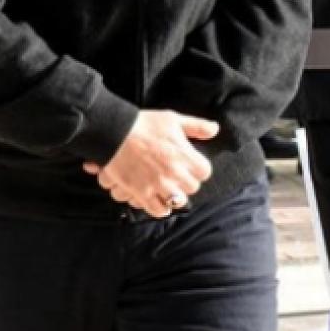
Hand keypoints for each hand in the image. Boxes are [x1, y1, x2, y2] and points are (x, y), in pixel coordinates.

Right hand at [83, 110, 219, 217]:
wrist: (115, 133)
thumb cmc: (144, 124)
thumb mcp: (173, 120)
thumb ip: (196, 126)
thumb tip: (215, 129)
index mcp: (184, 155)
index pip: (204, 172)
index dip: (198, 168)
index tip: (190, 165)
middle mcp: (174, 172)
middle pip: (192, 187)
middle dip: (186, 182)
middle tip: (177, 176)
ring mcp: (159, 185)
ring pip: (178, 201)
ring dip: (174, 196)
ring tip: (168, 189)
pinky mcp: (142, 194)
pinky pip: (159, 211)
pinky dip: (160, 208)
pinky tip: (158, 200)